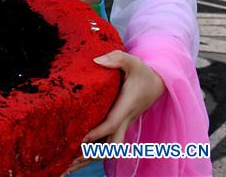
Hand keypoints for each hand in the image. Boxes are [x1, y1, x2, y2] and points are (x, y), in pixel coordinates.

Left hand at [64, 50, 164, 174]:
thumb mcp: (132, 61)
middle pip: (110, 145)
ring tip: (66, 168)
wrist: (159, 83)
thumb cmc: (143, 71)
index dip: (96, 133)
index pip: (111, 124)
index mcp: (126, 107)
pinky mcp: (119, 126)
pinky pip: (106, 143)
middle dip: (91, 154)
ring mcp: (123, 125)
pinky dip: (93, 152)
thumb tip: (97, 61)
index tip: (79, 139)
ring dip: (89, 157)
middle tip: (69, 161)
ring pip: (108, 148)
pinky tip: (76, 159)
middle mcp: (125, 120)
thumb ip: (117, 58)